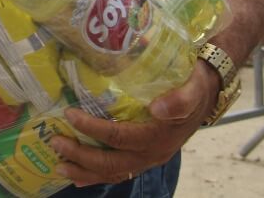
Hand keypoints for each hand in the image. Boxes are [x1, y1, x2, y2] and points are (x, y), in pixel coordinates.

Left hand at [51, 61, 218, 186]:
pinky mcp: (145, 157)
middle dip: (81, 156)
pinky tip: (80, 177)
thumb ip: (179, 100)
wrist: (208, 92)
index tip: (69, 114)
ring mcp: (149, 158)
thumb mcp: (191, 88)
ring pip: (114, 172)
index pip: (118, 137)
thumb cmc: (194, 86)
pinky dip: (98, 175)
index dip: (92, 128)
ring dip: (85, 171)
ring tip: (60, 166)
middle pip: (112, 163)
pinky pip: (119, 172)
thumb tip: (158, 108)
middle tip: (56, 142)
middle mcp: (153, 153)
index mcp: (159, 137)